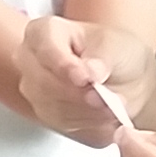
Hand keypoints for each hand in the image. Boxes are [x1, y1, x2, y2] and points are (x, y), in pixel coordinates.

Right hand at [16, 15, 155, 147]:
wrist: (124, 78)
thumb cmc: (114, 53)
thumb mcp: (117, 47)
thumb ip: (103, 58)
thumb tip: (91, 73)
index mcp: (44, 32)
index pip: (44, 47)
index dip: (64, 65)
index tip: (85, 78)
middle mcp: (30, 60)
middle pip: (43, 82)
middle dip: (78, 95)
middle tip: (105, 99)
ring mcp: (35, 90)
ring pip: (53, 107)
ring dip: (87, 112)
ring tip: (113, 108)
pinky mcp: (47, 116)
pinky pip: (64, 125)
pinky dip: (89, 124)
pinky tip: (106, 117)